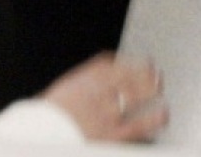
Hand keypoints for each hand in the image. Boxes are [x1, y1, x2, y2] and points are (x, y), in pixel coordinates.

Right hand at [41, 52, 166, 142]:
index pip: (109, 65)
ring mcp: (105, 114)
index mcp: (82, 81)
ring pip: (134, 97)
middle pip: (126, 77)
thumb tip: (101, 80)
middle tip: (156, 76)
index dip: (127, 63)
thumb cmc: (47, 121)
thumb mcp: (61, 95)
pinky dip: (152, 120)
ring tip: (160, 91)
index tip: (138, 62)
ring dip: (150, 92)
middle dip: (143, 75)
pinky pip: (137, 126)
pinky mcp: (111, 135)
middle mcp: (96, 93)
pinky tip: (162, 116)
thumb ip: (80, 86)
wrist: (38, 138)